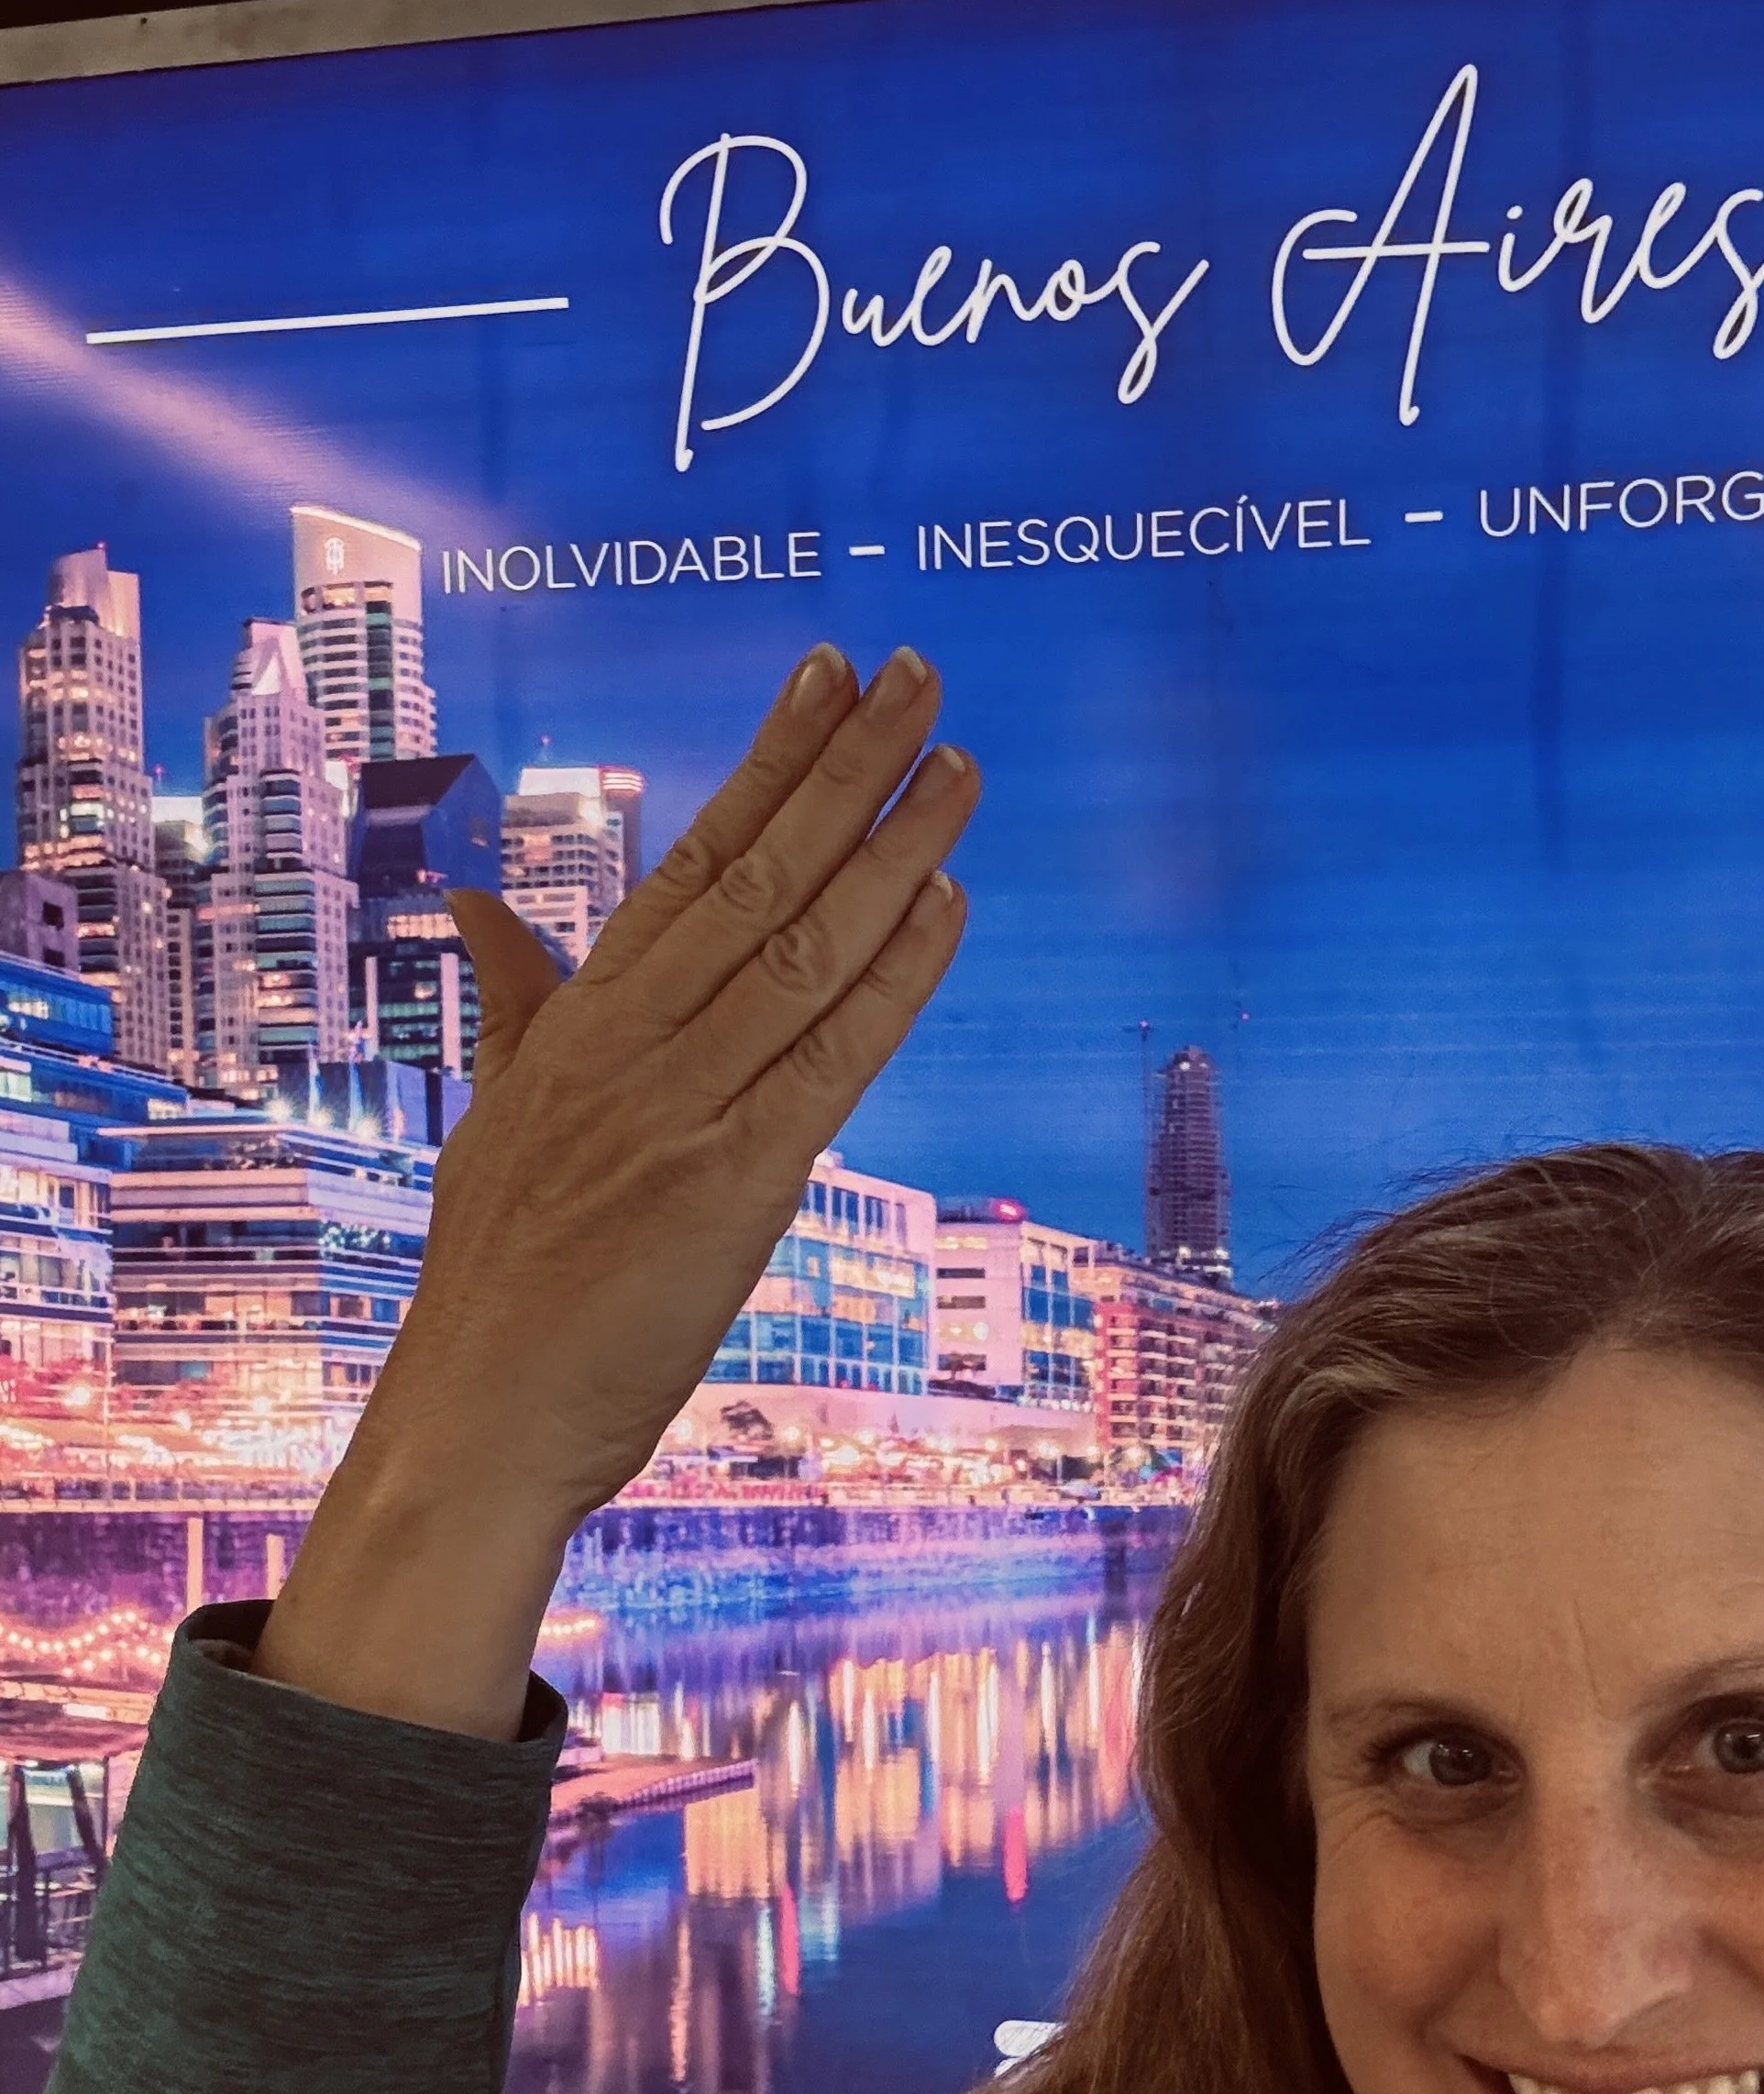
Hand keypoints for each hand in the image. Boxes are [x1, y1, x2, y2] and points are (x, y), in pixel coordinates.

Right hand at [251, 643, 975, 1733]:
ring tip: (956, 764)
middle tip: (917, 676)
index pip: (687, 863)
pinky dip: (893, 977)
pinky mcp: (730, 1184)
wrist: (477, 1417)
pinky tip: (945, 901)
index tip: (823, 678)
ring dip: (890, 850)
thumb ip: (511, 1004)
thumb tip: (479, 907)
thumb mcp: (495, 1117)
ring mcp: (679, 1107)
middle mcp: (630, 1044)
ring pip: (801, 950)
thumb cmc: (494, 1278)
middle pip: (755, 878)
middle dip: (843, 770)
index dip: (765, 765)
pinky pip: (827, 1059)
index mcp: (579, 1023)